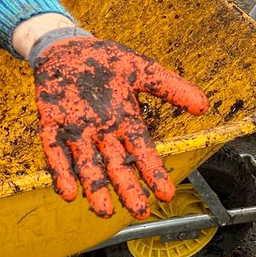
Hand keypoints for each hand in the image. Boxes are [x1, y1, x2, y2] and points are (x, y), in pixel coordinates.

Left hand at [31, 36, 207, 219]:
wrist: (66, 45)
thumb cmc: (105, 60)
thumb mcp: (142, 70)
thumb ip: (171, 88)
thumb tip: (204, 106)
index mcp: (126, 121)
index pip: (143, 152)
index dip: (154, 172)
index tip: (166, 194)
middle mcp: (102, 132)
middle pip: (116, 164)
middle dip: (127, 188)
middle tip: (139, 211)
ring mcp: (76, 129)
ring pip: (86, 164)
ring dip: (94, 187)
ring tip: (103, 210)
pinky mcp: (51, 122)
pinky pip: (55, 150)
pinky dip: (61, 170)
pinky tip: (67, 191)